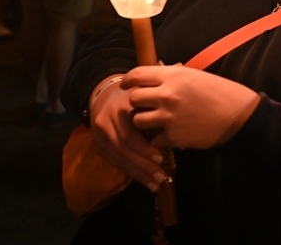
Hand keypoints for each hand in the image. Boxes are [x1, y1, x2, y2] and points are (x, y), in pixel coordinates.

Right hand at [88, 76, 165, 192]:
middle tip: (161, 176)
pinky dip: (133, 173)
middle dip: (143, 165)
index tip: (161, 158)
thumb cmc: (134, 99)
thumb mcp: (144, 100)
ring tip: (156, 184)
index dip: (144, 149)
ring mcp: (99, 138)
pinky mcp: (100, 148)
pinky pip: (117, 163)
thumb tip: (180, 139)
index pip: (129, 134)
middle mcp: (104, 124)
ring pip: (119, 159)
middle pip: (123, 149)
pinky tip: (146, 182)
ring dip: (139, 174)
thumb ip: (157, 117)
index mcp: (117, 110)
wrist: (106, 97)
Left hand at [123, 65, 260, 149]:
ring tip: (155, 123)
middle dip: (136, 103)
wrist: (237, 115)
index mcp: (172, 76)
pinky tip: (170, 135)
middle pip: (134, 99)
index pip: (137, 74)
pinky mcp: (173, 136)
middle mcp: (167, 94)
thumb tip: (154, 75)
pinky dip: (160, 139)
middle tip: (143, 106)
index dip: (128, 80)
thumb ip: (172, 77)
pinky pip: (154, 139)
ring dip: (144, 122)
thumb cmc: (220, 93)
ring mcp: (169, 116)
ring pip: (138, 120)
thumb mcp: (195, 77)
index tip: (126, 85)